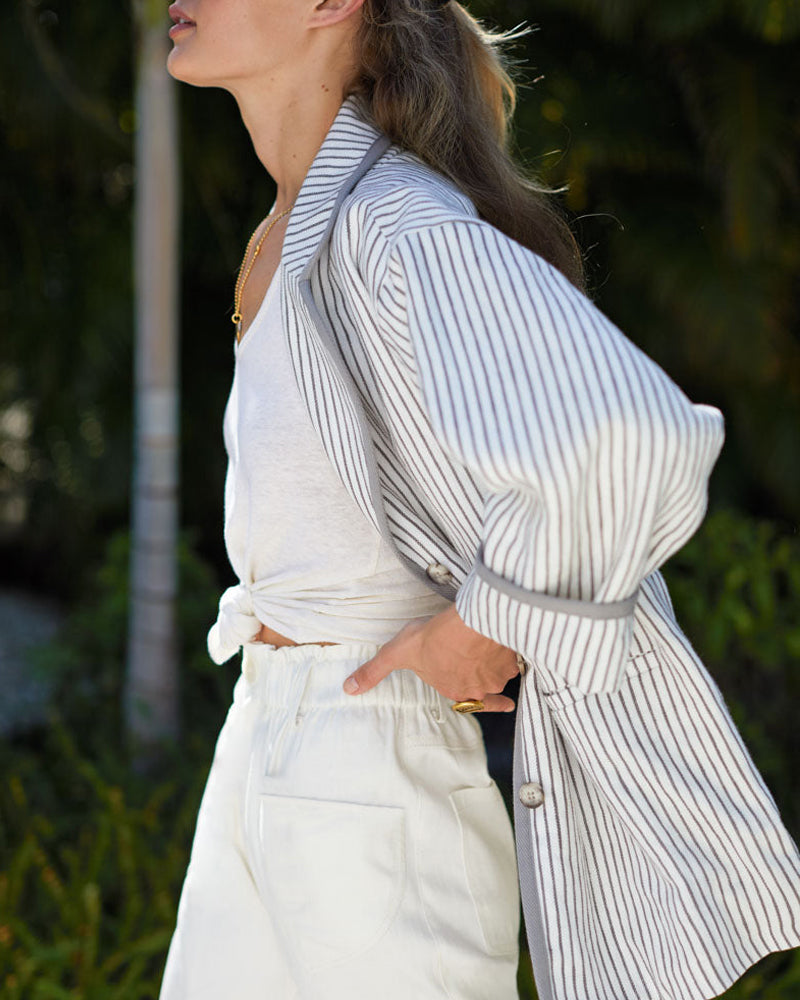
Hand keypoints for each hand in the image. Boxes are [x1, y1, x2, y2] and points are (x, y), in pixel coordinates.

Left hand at [343, 605, 518, 711]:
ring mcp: (497, 676)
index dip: (459, 684)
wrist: (472, 623)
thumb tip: (348, 690)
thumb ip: (374, 671)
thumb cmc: (435, 637)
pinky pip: (515, 662)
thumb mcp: (397, 652)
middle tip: (483, 669)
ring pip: (498, 673)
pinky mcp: (513, 660)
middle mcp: (476, 689)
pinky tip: (515, 647)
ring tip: (495, 649)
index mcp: (451, 690)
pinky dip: (513, 656)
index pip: (457, 691)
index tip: (469, 688)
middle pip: (480, 685)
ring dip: (496, 664)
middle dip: (480, 677)